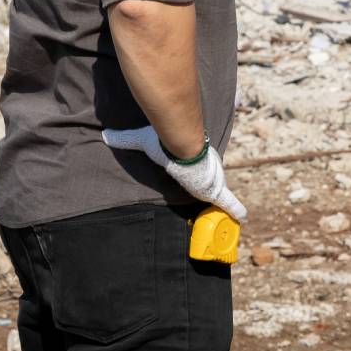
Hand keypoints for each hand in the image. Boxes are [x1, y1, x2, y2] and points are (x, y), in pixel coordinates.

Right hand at [102, 125, 246, 220]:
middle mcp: (202, 172)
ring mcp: (212, 181)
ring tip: (232, 212)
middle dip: (213, 187)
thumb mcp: (142, 141)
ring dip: (226, 201)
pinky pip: (228, 202)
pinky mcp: (216, 190)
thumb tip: (106, 135)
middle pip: (209, 182)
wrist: (183, 145)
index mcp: (188, 163)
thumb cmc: (165, 144)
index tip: (198, 176)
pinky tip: (243, 216)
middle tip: (215, 197)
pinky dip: (236, 208)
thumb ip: (125, 139)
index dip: (197, 173)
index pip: (194, 169)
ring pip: (219, 193)